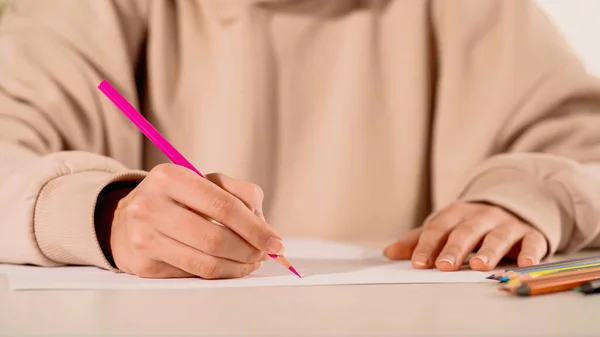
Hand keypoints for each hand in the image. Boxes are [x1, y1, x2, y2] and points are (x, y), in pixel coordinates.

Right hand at [103, 164, 283, 278]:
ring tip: (251, 261)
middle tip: (265, 254)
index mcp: (170, 177)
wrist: (126, 218)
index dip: (255, 228)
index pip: (223, 206)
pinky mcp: (144, 264)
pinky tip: (229, 266)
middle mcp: (151, 206)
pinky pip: (193, 274)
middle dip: (249, 250)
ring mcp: (144, 238)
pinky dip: (219, 273)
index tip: (275, 241)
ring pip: (205, 263)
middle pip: (215, 239)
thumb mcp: (205, 182)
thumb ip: (241, 195)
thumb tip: (264, 228)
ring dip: (237, 266)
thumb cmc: (176, 198)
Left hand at [383, 202, 547, 270]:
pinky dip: (531, 253)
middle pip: (467, 231)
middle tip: (444, 266)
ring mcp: (509, 224)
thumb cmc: (472, 223)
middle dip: (454, 248)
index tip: (418, 263)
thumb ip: (419, 240)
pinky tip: (525, 264)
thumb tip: (389, 253)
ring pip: (498, 236)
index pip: (439, 228)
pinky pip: (533, 242)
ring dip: (489, 250)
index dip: (428, 245)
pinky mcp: (532, 234)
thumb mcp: (446, 227)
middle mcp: (483, 216)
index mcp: (458, 213)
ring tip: (478, 265)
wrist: (514, 205)